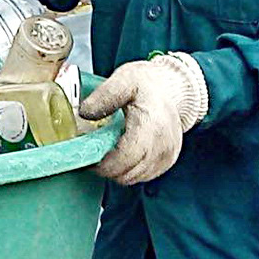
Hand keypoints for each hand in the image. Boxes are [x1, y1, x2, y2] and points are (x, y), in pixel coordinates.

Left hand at [79, 53, 209, 185]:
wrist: (173, 88)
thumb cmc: (147, 84)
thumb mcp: (123, 80)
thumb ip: (103, 96)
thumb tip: (85, 113)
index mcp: (151, 125)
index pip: (126, 157)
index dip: (104, 164)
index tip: (89, 158)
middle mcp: (163, 144)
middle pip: (128, 172)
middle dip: (106, 168)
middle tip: (94, 154)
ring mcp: (168, 155)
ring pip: (134, 178)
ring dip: (117, 170)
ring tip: (108, 152)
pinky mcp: (168, 161)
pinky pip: (143, 176)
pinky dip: (129, 170)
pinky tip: (123, 154)